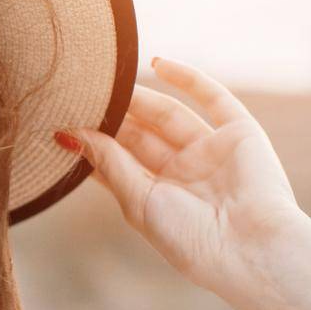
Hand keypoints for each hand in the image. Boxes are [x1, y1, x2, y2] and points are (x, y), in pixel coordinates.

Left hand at [60, 56, 310, 297]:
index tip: (61, 120)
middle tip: (82, 92)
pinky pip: (212, 98)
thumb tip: (68, 134)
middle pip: (140, 134)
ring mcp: (211, 151)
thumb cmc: (188, 236)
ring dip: (139, 97)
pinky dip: (187, 78)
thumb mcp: (138, 199)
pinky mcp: (239, 132)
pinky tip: (157, 63)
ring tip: (108, 79)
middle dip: (112, 115)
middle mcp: (183, 172)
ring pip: (168, 115)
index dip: (93, 140)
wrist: (248, 246)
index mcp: (157, 195)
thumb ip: (108, 162)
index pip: (118, 160)